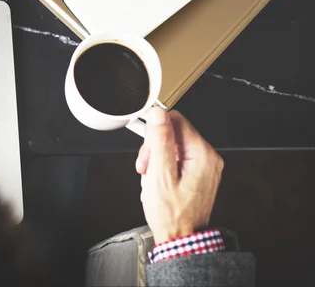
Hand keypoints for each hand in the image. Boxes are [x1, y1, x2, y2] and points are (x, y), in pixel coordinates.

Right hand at [136, 107, 223, 244]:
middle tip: (146, 166)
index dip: (155, 130)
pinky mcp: (198, 171)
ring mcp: (204, 165)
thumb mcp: (160, 175)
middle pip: (174, 131)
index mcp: (202, 154)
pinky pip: (177, 156)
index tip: (146, 145)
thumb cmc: (172, 215)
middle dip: (154, 147)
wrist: (181, 240)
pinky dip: (163, 164)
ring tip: (151, 176)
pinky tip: (158, 178)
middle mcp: (208, 157)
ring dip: (156, 157)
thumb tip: (158, 114)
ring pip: (173, 143)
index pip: (176, 120)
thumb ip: (160, 141)